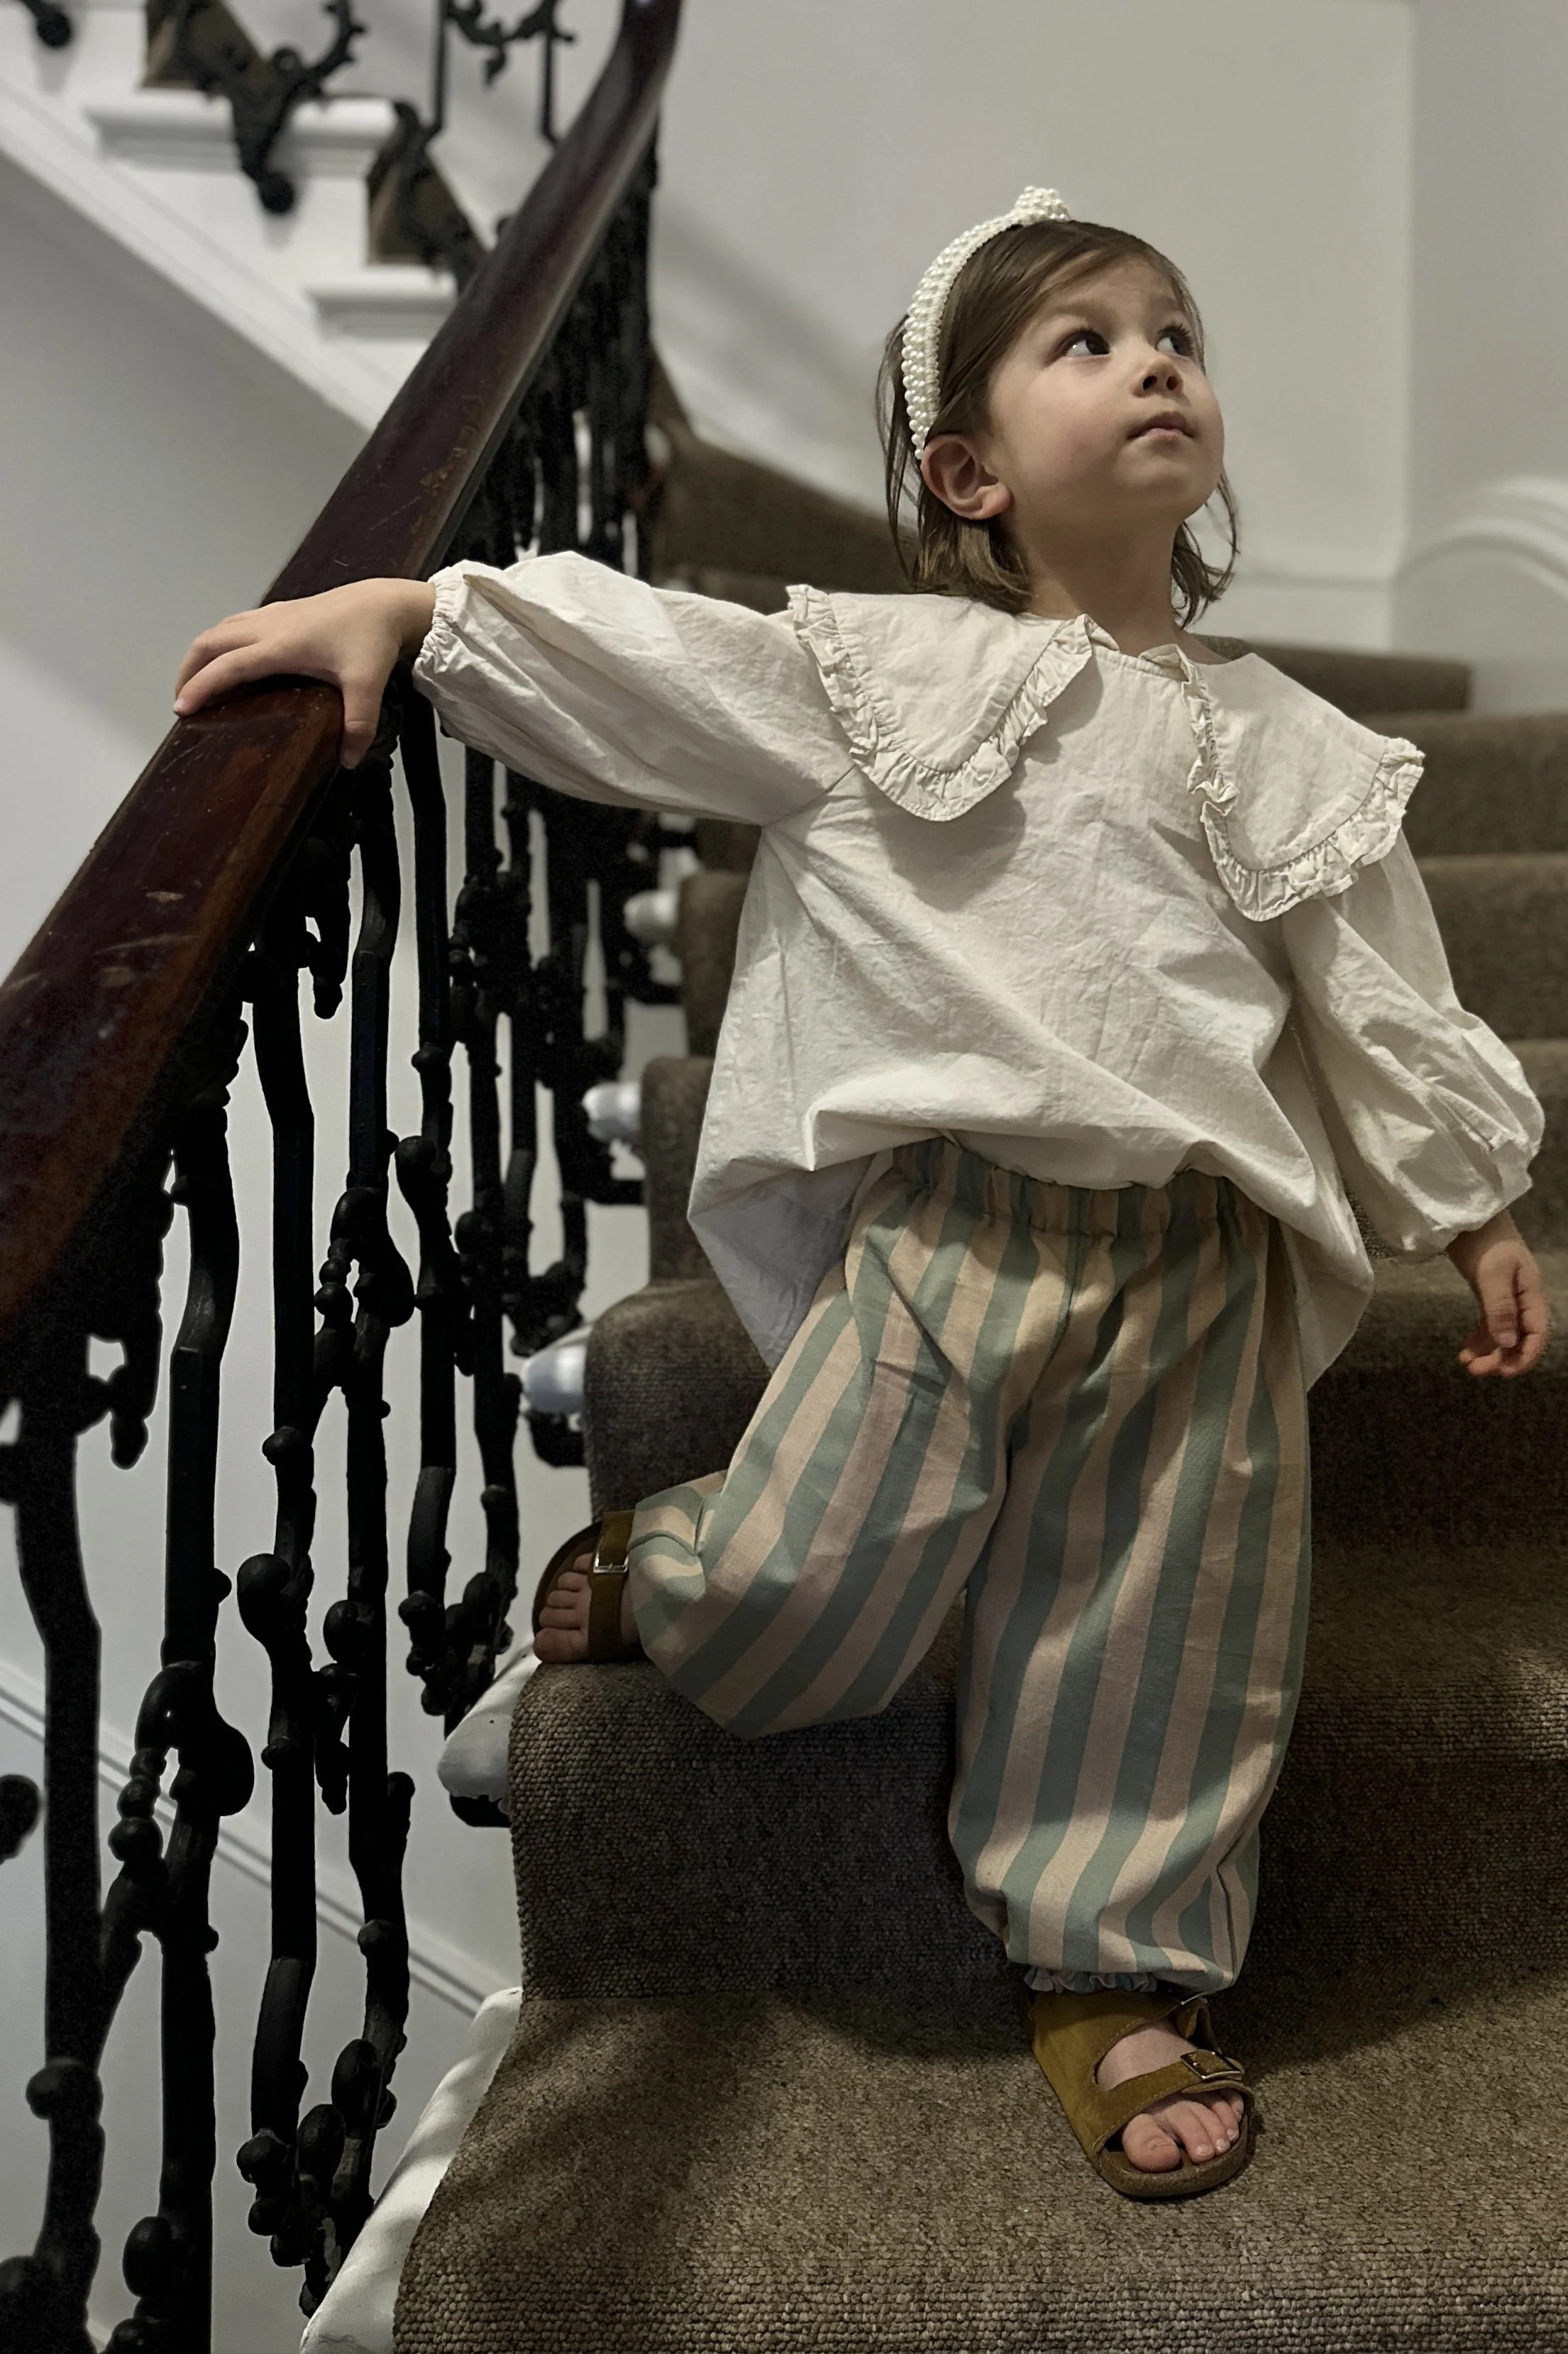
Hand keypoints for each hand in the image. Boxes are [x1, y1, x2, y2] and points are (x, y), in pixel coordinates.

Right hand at [173, 579, 436, 769]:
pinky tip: (228, 658)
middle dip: (188, 670)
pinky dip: (221, 641)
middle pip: (210, 643)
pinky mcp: (282, 612)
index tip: (182, 709)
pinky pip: (237, 624)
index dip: (201, 686)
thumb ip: (358, 725)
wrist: (385, 603)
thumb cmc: (373, 639)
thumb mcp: (368, 685)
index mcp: (281, 646)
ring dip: (201, 653)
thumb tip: (348, 761)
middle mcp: (269, 627)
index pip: (228, 666)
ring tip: (195, 681)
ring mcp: (273, 616)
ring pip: (220, 629)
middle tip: (181, 701)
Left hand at [1446, 1212, 1549, 1376]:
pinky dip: (1479, 1338)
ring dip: (1488, 1350)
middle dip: (1501, 1357)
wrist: (1464, 1213)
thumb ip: (1499, 1308)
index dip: (1525, 1356)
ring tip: (1467, 1364)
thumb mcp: (1490, 1273)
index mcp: (1530, 1291)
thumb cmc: (1481, 1238)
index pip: (1537, 1332)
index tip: (1505, 1373)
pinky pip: (1489, 1322)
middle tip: (1476, 1371)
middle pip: (1519, 1336)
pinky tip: (1465, 1350)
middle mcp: (1522, 1296)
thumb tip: (1508, 1342)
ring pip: (1503, 1332)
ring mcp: (1505, 1295)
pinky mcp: (1489, 1292)